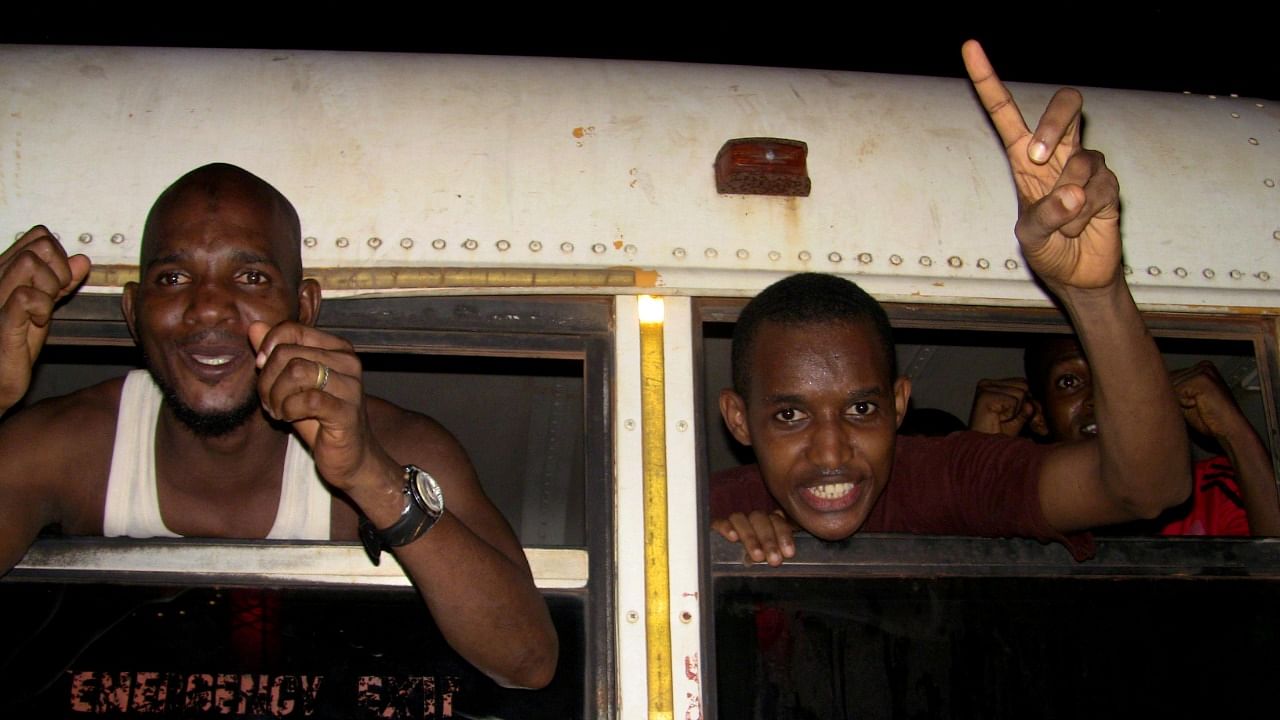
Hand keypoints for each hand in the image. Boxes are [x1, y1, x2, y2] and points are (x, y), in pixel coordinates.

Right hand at [0, 226, 90, 410]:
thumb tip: (81, 260)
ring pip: (31, 263)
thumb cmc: (13, 342)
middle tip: (54, 296)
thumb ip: (61, 282)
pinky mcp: (1, 320)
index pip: (40, 237)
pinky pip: (25, 296)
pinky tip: (37, 321)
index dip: (60, 256)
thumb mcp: (43, 306)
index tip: (59, 283)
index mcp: (6, 271)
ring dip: (50, 286)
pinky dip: (41, 306)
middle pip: (40, 245)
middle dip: (60, 269)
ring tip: (43, 308)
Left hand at [248, 320, 392, 492]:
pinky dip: (288, 409)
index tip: (261, 368)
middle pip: (287, 353)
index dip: (268, 347)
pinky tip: (289, 418)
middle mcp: (348, 362)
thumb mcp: (292, 383)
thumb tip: (255, 327)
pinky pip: (306, 400)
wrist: (351, 457)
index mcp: (337, 348)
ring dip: (276, 395)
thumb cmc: (321, 419)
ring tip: (278, 410)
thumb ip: (276, 353)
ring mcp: (350, 386)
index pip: (292, 329)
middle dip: (266, 379)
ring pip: (295, 371)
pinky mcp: (346, 412)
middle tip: (269, 401)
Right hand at [711, 509, 797, 566]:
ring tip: (757, 556)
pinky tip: (733, 538)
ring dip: (750, 537)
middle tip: (774, 560)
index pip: (777, 520)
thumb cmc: (758, 562)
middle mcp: (752, 519)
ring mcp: (734, 522)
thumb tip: (788, 557)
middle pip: (760, 518)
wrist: (728, 565)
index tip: (788, 553)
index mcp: (768, 522)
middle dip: (769, 540)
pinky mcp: (716, 526)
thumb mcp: (770, 558)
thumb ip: (778, 554)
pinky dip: (727, 527)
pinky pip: (720, 521)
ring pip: (741, 519)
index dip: (783, 535)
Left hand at [962, 40, 1120, 293]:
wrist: (1078, 274)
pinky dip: (1085, 214)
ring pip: (1083, 159)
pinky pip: (1099, 188)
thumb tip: (1074, 193)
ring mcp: (1087, 165)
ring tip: (1064, 224)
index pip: (1005, 110)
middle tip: (1037, 155)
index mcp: (1023, 156)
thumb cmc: (1046, 247)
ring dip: (1067, 200)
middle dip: (1055, 121)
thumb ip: (1045, 215)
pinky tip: (1081, 226)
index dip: (988, 79)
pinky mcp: (1110, 183)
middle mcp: (1058, 152)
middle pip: (1066, 104)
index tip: (970, 46)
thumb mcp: (1031, 236)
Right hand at [969, 377, 1036, 436]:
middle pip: (1024, 385)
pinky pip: (1014, 400)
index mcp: (993, 385)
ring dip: (1018, 411)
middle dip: (1029, 407)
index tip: (1034, 422)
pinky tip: (1000, 420)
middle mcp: (987, 383)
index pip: (1023, 383)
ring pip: (1021, 392)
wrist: (983, 450)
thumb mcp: (1020, 418)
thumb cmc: (998, 435)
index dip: (1032, 402)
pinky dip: (1012, 414)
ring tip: (1006, 421)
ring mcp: (984, 388)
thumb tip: (1032, 404)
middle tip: (1022, 423)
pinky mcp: (984, 396)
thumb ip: (1031, 407)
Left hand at [1171, 361, 1250, 442]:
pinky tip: (1198, 405)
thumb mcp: (1185, 400)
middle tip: (1194, 406)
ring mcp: (1204, 371)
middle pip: (1168, 379)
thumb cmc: (1207, 418)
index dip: (1171, 394)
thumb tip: (1147, 384)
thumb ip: (1172, 389)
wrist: (1228, 429)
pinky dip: (1183, 403)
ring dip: (1179, 401)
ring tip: (1197, 406)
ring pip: (1171, 385)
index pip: (1169, 376)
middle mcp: (1203, 366)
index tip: (1188, 403)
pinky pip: (1177, 391)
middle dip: (1175, 397)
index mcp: (1201, 368)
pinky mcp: (1202, 379)